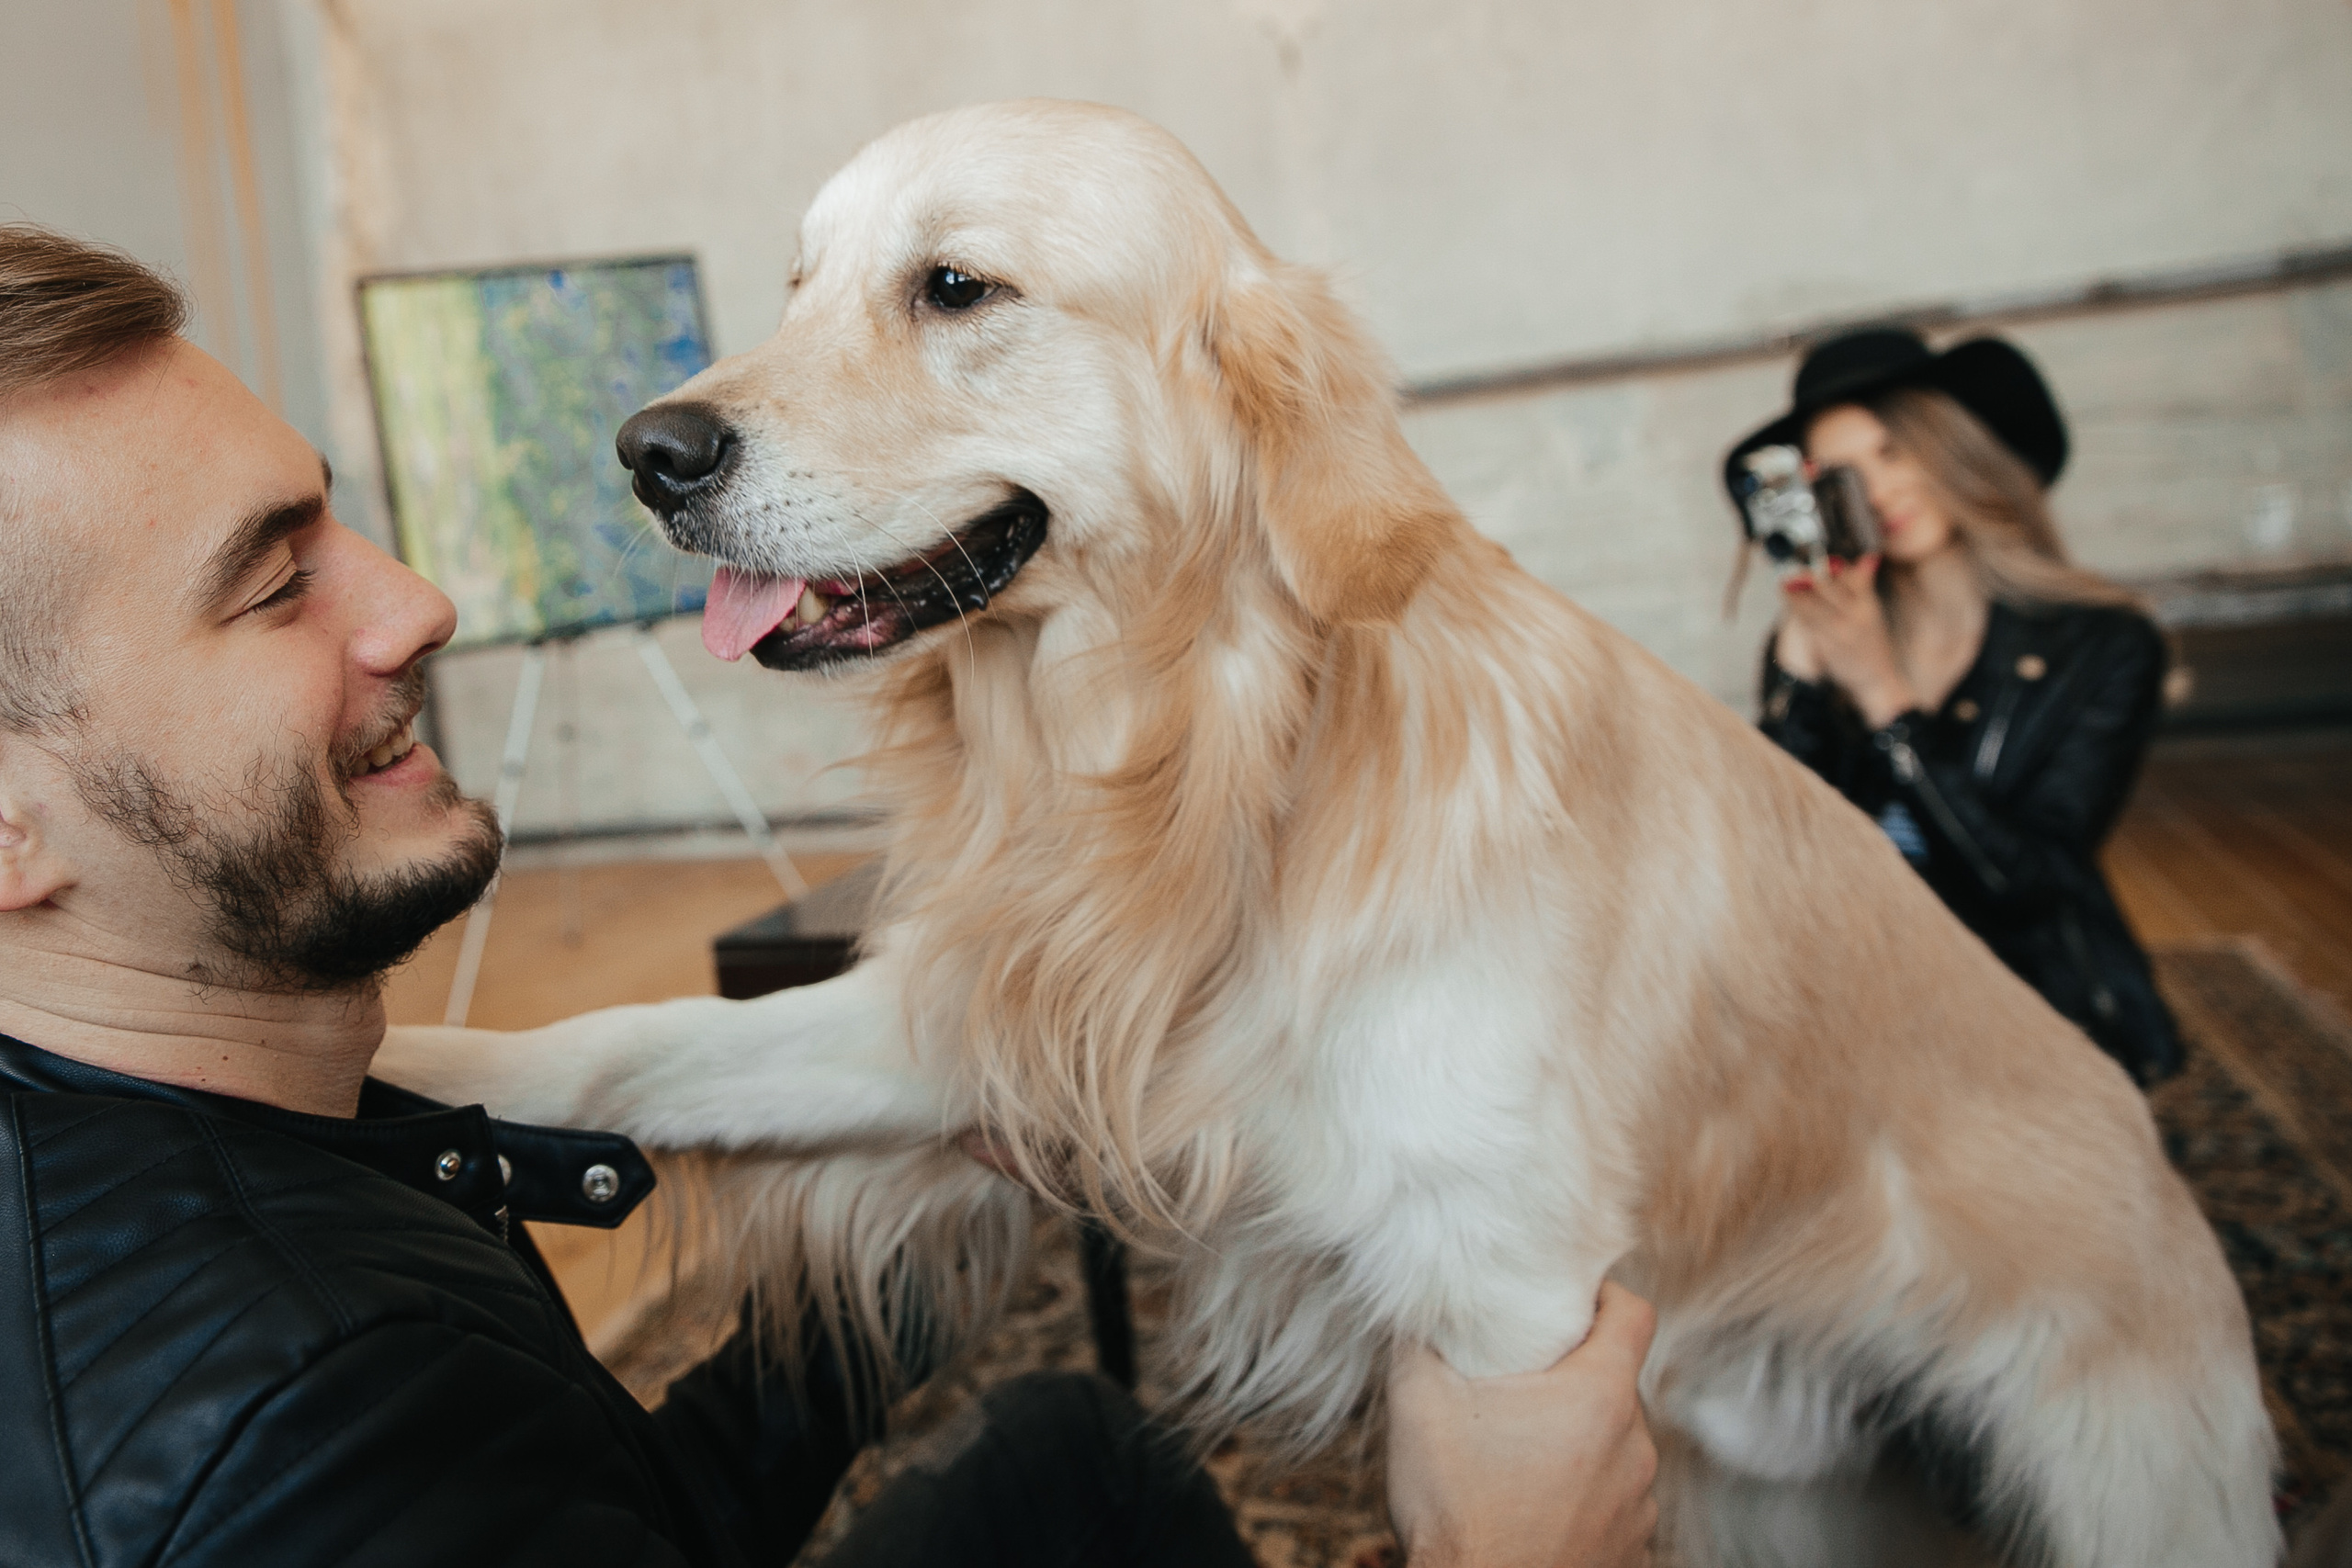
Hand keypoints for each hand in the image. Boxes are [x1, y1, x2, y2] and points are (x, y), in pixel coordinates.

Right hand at [1386, 1282, 1659, 1567]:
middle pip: (1617, 1385)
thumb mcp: (1418, 1405)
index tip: (1569, 1301)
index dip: (1603, 1295)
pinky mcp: (1632, 1551)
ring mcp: (1639, 1506)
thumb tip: (1415, 1306)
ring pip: (1616, 1447)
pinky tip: (1534, 1506)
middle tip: (1519, 1387)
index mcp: (1597, 1397)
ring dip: (1578, 1442)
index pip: (1634, 1315)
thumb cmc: (1454, 1509)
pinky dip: (1583, 1496)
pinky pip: (1614, 1502)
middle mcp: (1635, 1448)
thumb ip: (1421, 1341)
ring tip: (1519, 1457)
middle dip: (1573, 1379)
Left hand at [1779, 554, 1915, 727]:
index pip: (1849, 578)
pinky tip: (1789, 605)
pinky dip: (1798, 613)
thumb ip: (1864, 584)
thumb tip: (1868, 558)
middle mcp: (1856, 617)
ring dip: (1796, 595)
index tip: (1817, 559)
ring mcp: (1842, 632)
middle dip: (1808, 579)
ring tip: (1784, 586)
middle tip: (1794, 572)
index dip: (1830, 567)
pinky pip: (1809, 625)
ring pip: (1814, 607)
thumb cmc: (1871, 642)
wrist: (1877, 677)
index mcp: (1868, 605)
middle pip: (1829, 590)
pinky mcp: (1829, 646)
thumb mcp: (1872, 610)